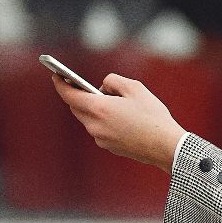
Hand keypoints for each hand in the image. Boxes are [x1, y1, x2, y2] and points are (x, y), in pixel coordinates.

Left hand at [51, 72, 186, 172]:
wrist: (165, 146)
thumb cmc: (152, 116)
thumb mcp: (135, 88)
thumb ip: (113, 81)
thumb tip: (102, 88)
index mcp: (99, 109)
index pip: (70, 95)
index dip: (60, 84)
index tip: (56, 76)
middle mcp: (95, 126)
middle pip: (77, 108)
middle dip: (78, 96)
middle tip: (82, 85)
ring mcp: (100, 139)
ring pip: (88, 119)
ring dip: (93, 109)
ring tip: (107, 100)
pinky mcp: (108, 147)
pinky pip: (99, 129)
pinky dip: (103, 120)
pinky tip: (118, 117)